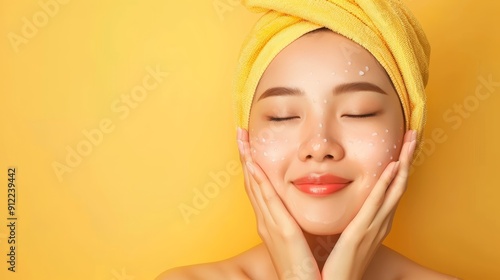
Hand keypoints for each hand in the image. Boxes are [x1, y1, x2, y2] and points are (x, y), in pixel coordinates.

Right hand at [237, 127, 321, 279]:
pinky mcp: (281, 230)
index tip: (249, 145)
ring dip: (247, 161)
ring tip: (242, 140)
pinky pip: (268, 201)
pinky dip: (258, 181)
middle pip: (251, 182)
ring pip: (255, 186)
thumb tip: (301, 206)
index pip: (259, 187)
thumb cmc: (305, 267)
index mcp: (271, 222)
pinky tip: (253, 165)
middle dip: (245, 157)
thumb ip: (297, 221)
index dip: (252, 165)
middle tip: (239, 133)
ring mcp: (270, 225)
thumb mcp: (299, 238)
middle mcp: (266, 221)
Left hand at [321, 130, 416, 279]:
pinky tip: (392, 167)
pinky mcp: (362, 231)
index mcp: (378, 221)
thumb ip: (355, 219)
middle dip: (408, 159)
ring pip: (395, 189)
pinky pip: (376, 203)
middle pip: (400, 184)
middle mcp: (382, 222)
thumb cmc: (343, 262)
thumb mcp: (352, 235)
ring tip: (410, 142)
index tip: (403, 146)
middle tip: (413, 135)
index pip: (393, 189)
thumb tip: (351, 205)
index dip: (401, 167)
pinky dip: (386, 184)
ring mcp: (375, 226)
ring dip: (403, 163)